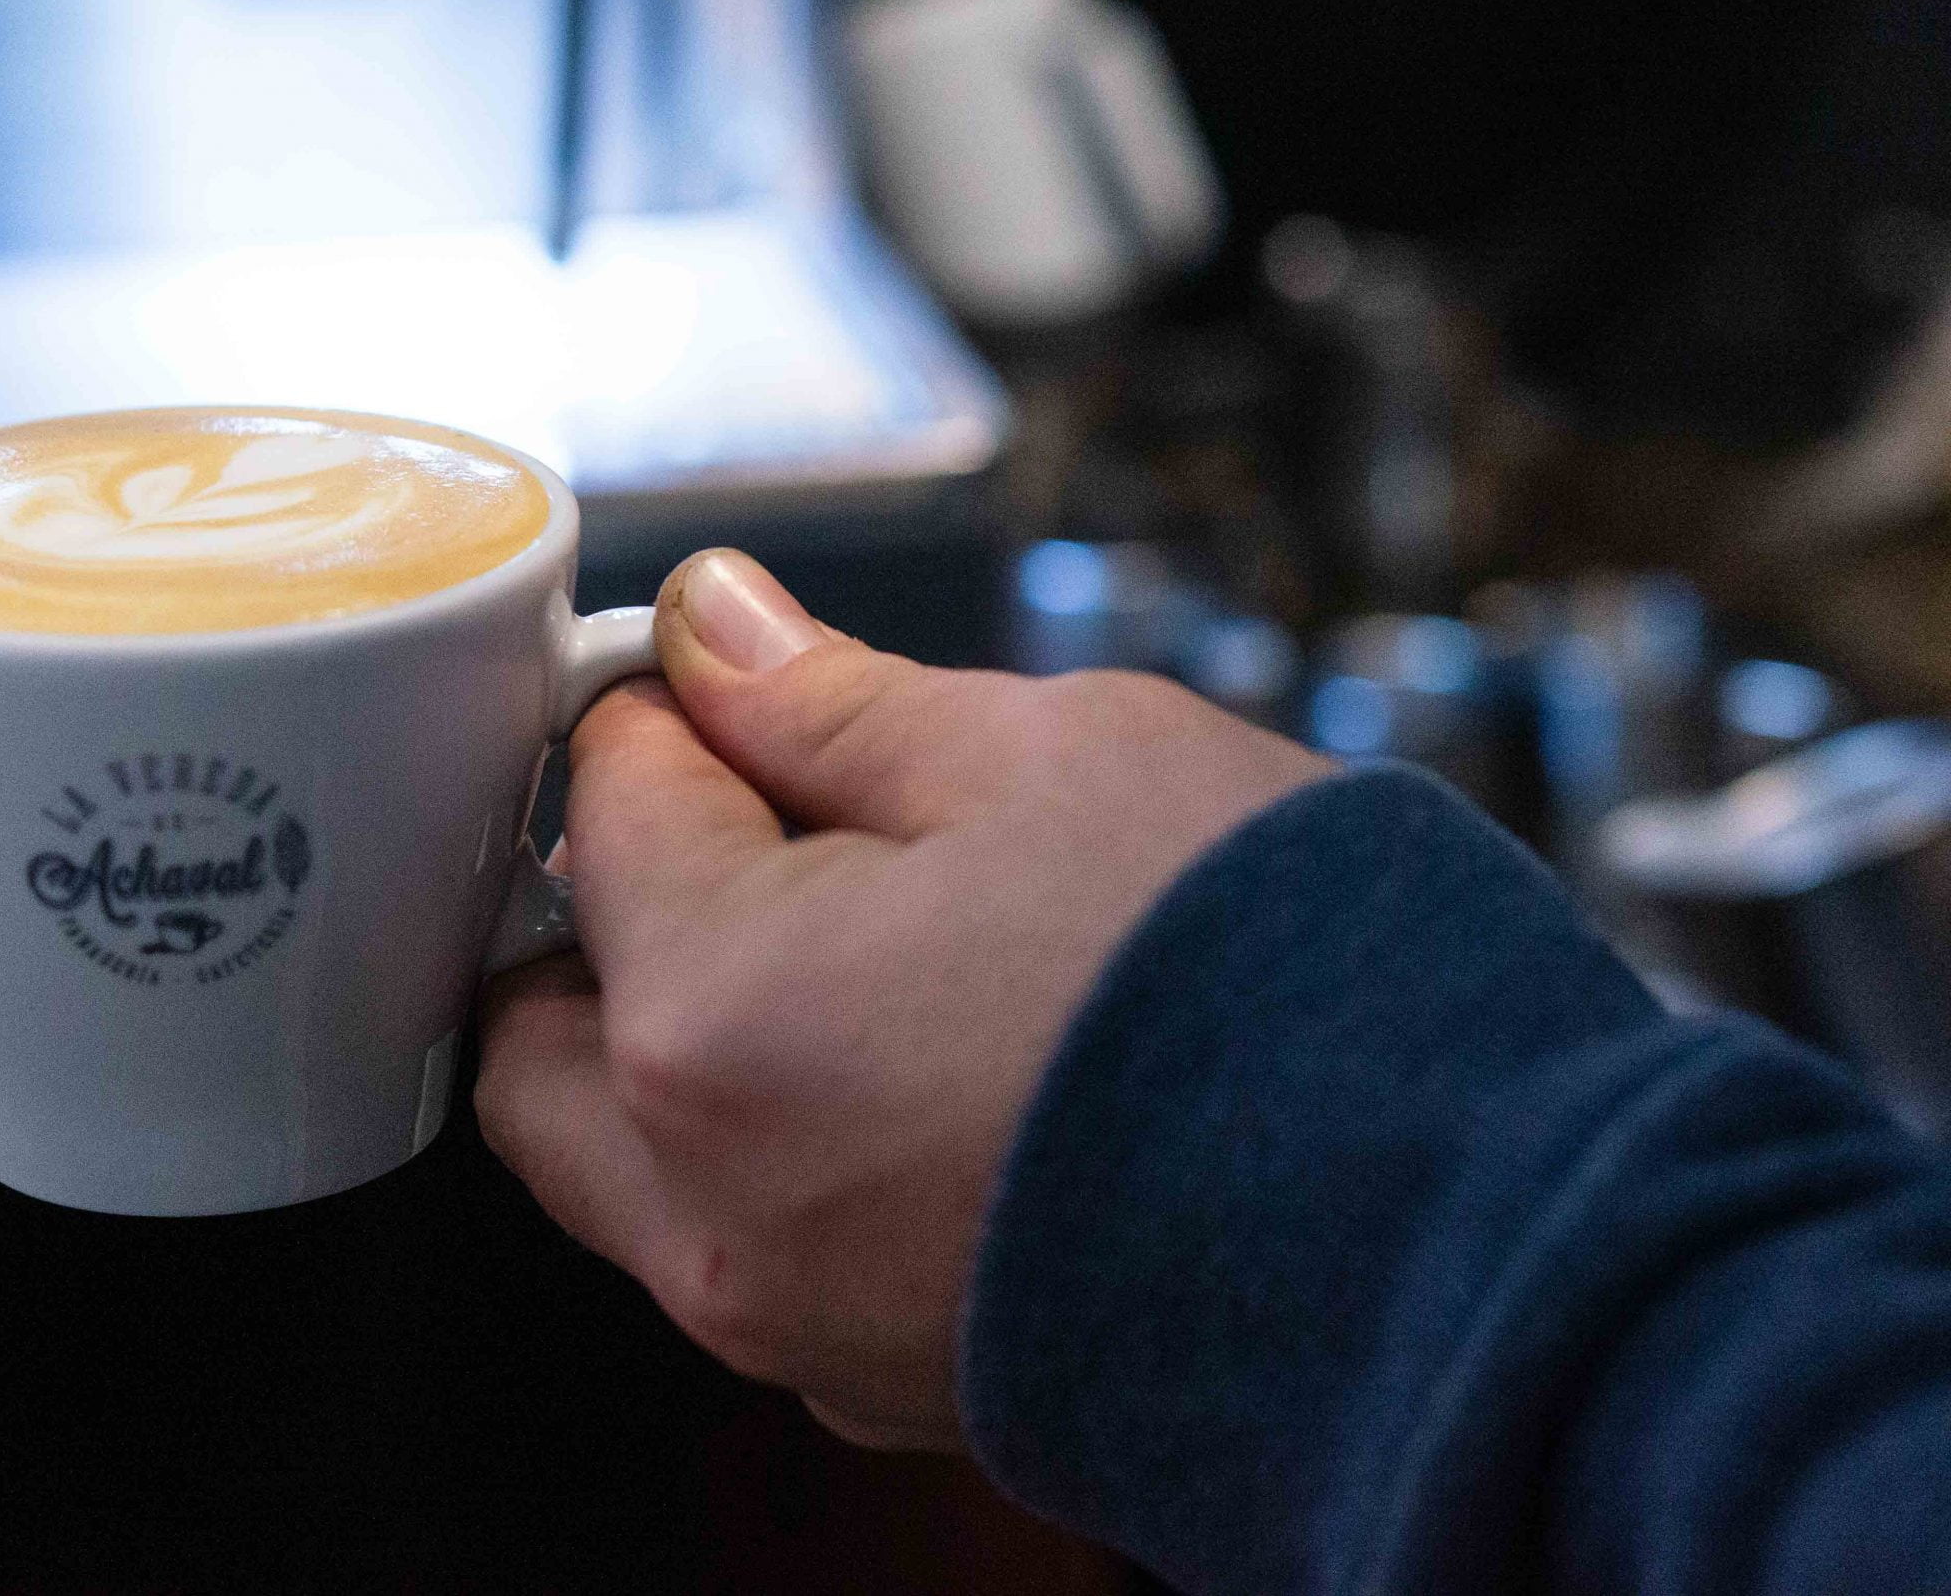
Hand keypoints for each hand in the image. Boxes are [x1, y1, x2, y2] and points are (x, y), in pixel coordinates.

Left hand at [474, 550, 1329, 1449]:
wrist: (1472, 1248)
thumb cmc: (1268, 990)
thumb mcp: (1050, 759)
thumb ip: (835, 703)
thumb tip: (719, 630)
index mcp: (713, 1017)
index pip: (608, 805)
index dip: (673, 711)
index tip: (734, 684)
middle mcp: (711, 1202)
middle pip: (543, 1023)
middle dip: (609, 906)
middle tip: (744, 828)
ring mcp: (791, 1318)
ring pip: (623, 1163)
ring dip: (676, 1041)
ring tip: (845, 950)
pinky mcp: (878, 1384)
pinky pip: (746, 1252)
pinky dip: (772, 1154)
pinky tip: (914, 1075)